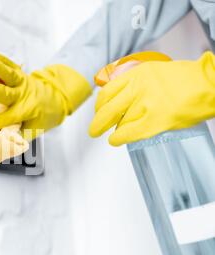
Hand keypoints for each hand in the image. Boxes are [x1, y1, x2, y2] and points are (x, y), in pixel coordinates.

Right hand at [0, 53, 91, 139]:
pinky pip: (11, 64)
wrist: (56, 100)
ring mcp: (21, 83)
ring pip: (11, 75)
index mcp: (24, 113)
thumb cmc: (39, 119)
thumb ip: (13, 137)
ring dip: (1, 68)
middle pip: (7, 94)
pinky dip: (0, 58)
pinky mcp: (20, 73)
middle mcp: (22, 97)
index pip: (4, 120)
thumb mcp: (30, 132)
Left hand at [89, 52, 214, 145]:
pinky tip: (115, 140)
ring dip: (115, 130)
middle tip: (94, 130)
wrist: (210, 84)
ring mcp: (146, 105)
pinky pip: (128, 133)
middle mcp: (138, 88)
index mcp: (137, 74)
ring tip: (117, 134)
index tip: (98, 111)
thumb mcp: (155, 73)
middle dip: (97, 123)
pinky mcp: (156, 120)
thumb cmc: (187, 80)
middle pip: (107, 109)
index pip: (107, 91)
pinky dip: (118, 138)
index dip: (99, 105)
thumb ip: (137, 83)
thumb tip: (121, 98)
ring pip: (119, 122)